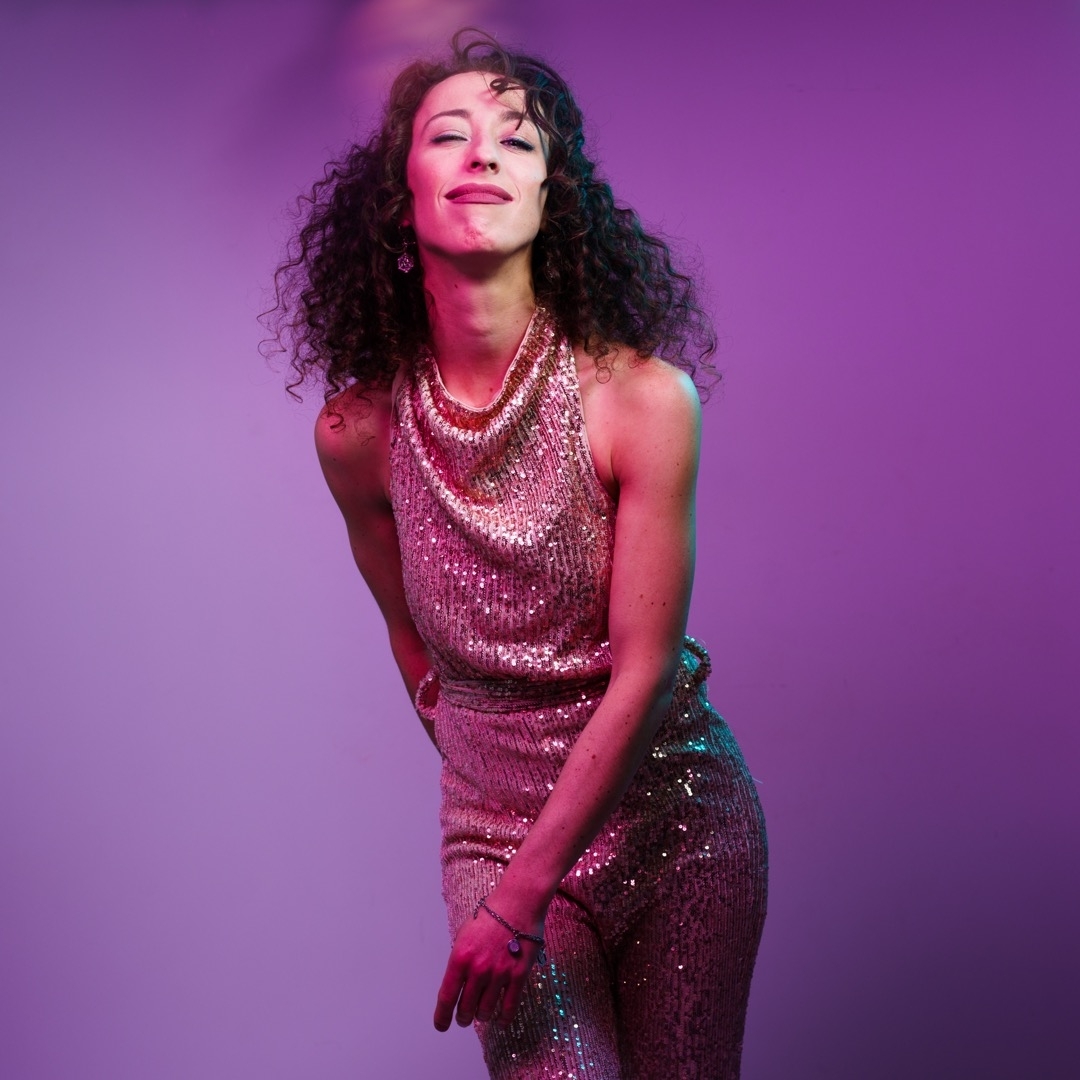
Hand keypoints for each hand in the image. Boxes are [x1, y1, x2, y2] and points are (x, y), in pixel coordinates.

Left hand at [433, 899, 543, 1030]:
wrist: (518, 902)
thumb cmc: (491, 915)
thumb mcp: (464, 934)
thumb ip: (460, 959)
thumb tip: (458, 980)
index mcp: (460, 957)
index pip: (447, 996)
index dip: (442, 1016)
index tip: (441, 1025)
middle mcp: (478, 969)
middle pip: (465, 1008)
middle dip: (462, 1017)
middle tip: (463, 1018)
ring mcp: (499, 973)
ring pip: (486, 1010)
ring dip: (481, 1016)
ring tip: (481, 1015)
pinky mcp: (518, 975)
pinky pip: (509, 1006)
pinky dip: (503, 1017)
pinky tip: (500, 1020)